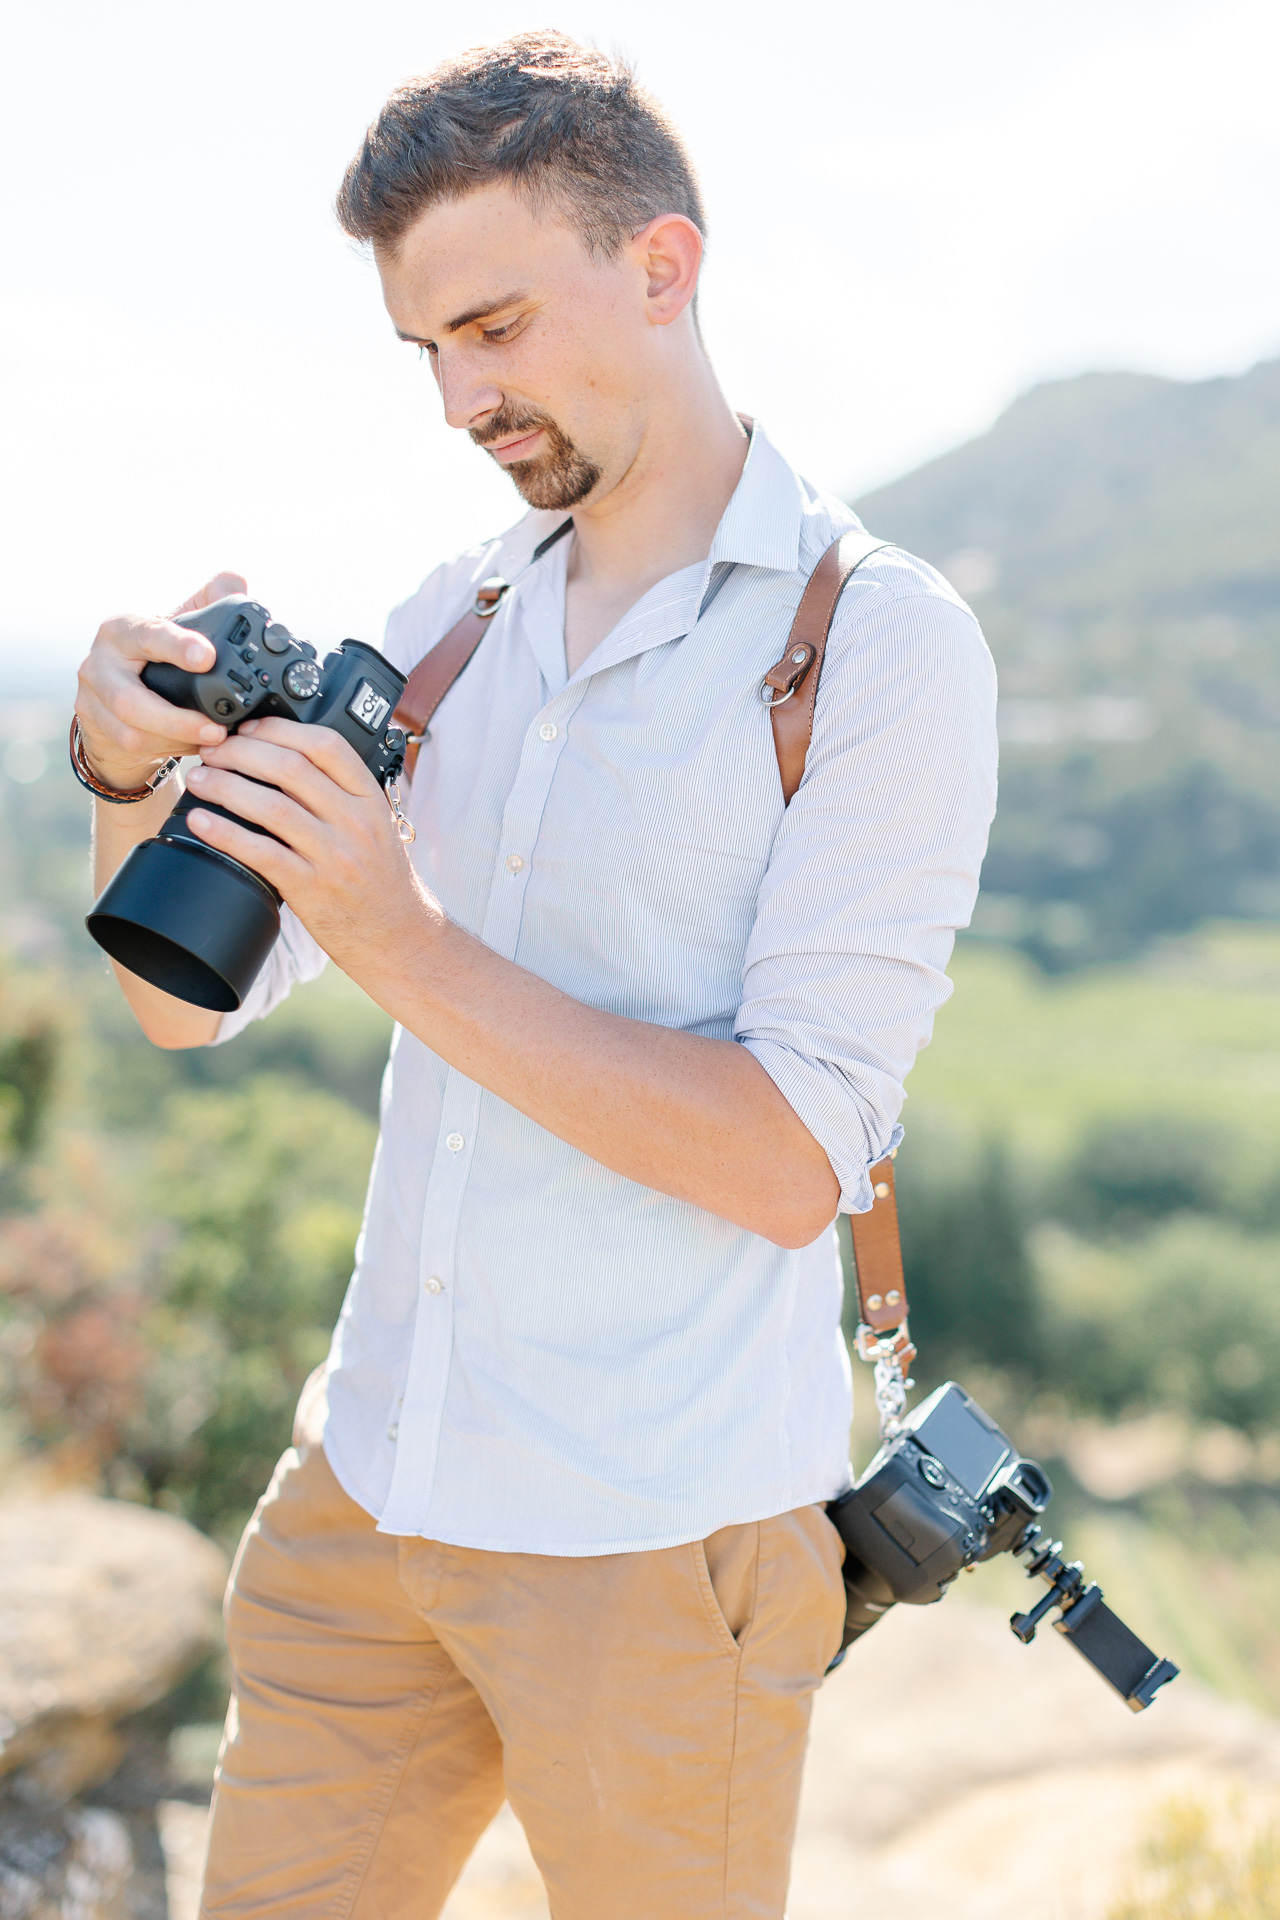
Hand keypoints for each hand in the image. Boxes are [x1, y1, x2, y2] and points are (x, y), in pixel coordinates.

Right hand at [75, 572, 246, 790]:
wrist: (118, 692)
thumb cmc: (157, 654)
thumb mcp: (181, 622)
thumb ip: (210, 600)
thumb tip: (236, 583)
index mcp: (123, 629)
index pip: (148, 634)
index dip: (177, 646)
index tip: (208, 657)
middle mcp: (99, 662)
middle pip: (129, 699)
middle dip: (177, 718)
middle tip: (219, 728)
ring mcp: (92, 699)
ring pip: (131, 730)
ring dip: (177, 739)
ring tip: (215, 741)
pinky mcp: (96, 728)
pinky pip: (134, 747)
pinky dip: (171, 749)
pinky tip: (197, 747)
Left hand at [182, 717, 426, 970]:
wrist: (397, 935)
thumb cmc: (380, 878)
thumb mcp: (376, 825)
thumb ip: (342, 793)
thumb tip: (287, 758)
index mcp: (370, 799)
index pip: (325, 744)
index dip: (278, 729)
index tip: (247, 729)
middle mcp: (354, 822)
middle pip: (290, 768)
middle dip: (240, 752)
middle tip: (212, 751)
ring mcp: (334, 855)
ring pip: (271, 805)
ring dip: (224, 786)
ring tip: (199, 780)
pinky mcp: (311, 888)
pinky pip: (261, 852)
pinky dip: (225, 833)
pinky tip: (201, 822)